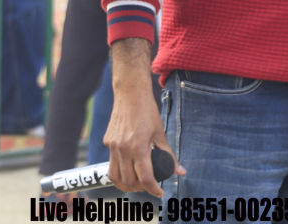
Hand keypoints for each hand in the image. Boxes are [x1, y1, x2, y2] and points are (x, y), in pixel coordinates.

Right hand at [104, 40, 183, 196]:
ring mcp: (112, 145)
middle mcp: (122, 148)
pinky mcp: (107, 141)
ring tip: (137, 184)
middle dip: (141, 188)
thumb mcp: (161, 134)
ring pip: (115, 176)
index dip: (154, 189)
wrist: (130, 94)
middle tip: (150, 187)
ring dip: (126, 184)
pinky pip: (111, 163)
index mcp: (138, 147)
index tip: (160, 193)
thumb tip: (181, 171)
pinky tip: (129, 168)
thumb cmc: (147, 112)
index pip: (145, 178)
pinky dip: (120, 171)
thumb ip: (169, 155)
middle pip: (129, 181)